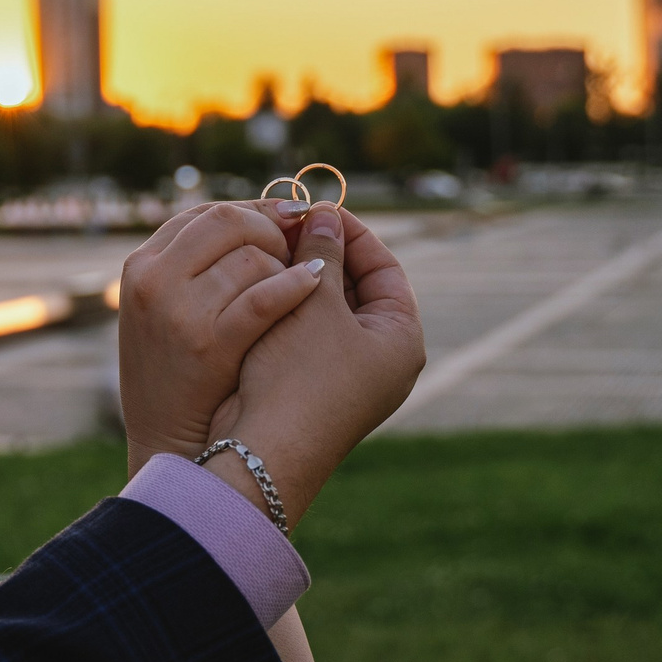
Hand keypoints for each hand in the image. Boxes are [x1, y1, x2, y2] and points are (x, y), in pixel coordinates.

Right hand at [117, 200, 326, 476]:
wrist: (172, 444)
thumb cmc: (183, 376)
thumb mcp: (180, 308)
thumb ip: (208, 261)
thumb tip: (269, 215)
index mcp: (140, 264)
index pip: (207, 213)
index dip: (253, 210)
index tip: (288, 214)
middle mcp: (150, 277)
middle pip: (224, 222)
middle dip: (269, 227)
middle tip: (298, 237)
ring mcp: (175, 309)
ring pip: (246, 255)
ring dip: (281, 260)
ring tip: (303, 270)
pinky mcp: (207, 343)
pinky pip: (261, 298)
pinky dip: (292, 286)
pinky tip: (311, 284)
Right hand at [206, 204, 422, 527]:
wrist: (262, 451)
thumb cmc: (298, 377)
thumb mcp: (314, 303)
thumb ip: (324, 254)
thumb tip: (326, 215)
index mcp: (401, 339)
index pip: (385, 268)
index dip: (351, 233)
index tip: (316, 209)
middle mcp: (383, 359)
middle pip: (359, 288)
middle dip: (324, 255)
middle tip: (289, 226)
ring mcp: (351, 376)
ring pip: (329, 311)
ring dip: (303, 280)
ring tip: (271, 250)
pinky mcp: (316, 388)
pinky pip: (308, 335)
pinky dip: (289, 309)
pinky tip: (260, 287)